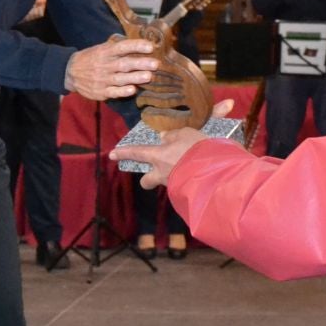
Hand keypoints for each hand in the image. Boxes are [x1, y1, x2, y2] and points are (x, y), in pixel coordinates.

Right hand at [64, 36, 158, 101]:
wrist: (70, 72)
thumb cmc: (91, 58)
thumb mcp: (101, 48)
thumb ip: (117, 47)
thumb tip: (138, 43)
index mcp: (105, 52)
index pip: (122, 47)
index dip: (136, 46)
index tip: (150, 46)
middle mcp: (105, 65)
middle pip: (124, 64)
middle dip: (140, 64)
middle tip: (156, 64)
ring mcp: (102, 79)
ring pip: (121, 79)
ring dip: (135, 77)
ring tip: (149, 76)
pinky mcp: (100, 92)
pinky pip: (113, 92)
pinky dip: (123, 91)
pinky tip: (133, 90)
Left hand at [112, 98, 235, 188]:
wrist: (214, 173)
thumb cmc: (197, 150)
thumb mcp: (186, 134)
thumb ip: (173, 135)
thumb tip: (164, 136)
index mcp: (158, 156)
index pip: (136, 153)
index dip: (123, 153)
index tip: (111, 154)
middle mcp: (161, 173)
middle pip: (147, 181)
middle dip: (147, 179)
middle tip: (155, 173)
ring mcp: (173, 185)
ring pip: (166, 182)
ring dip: (172, 177)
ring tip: (187, 167)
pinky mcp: (185, 192)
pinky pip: (181, 184)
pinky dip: (186, 179)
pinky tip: (198, 172)